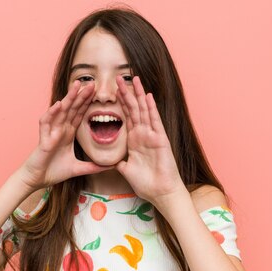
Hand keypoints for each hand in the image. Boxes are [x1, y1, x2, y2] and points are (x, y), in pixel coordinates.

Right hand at [18, 80, 114, 190]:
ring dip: (69, 98)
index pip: (79, 114)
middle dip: (82, 95)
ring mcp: (51, 132)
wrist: (37, 180)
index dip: (87, 103)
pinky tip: (59, 104)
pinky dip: (52, 113)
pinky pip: (46, 122)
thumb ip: (94, 166)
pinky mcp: (44, 139)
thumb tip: (111, 166)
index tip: (98, 93)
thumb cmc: (53, 172)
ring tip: (77, 86)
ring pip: (61, 111)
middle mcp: (60, 130)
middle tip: (92, 83)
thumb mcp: (78, 169)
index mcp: (68, 134)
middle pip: (72, 108)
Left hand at [114, 75, 186, 204]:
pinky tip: (148, 96)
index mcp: (134, 140)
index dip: (120, 103)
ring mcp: (152, 136)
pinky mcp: (160, 140)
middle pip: (133, 109)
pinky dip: (151, 108)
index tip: (112, 90)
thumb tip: (111, 161)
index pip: (126, 117)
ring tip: (133, 79)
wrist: (160, 193)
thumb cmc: (146, 184)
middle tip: (118, 78)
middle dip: (126, 93)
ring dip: (138, 95)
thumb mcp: (127, 170)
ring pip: (144, 111)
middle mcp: (143, 135)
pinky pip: (155, 121)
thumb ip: (120, 162)